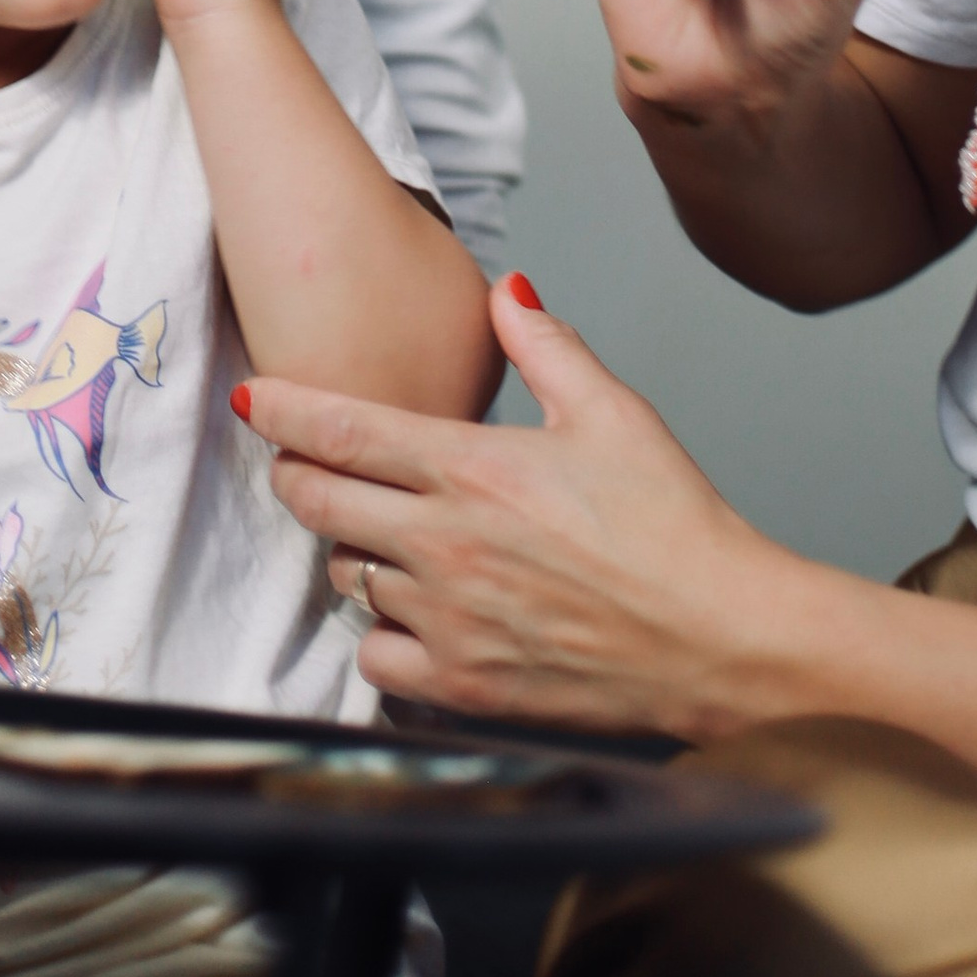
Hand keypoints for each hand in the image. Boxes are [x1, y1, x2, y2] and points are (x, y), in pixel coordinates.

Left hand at [244, 274, 811, 740]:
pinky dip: (381, 636)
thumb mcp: (613, 411)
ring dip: (354, 552)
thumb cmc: (677, 527)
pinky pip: (375, 660)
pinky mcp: (464, 686)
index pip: (341, 429)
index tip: (253, 400)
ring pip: (347, 577)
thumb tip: (506, 290)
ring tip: (389, 537)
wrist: (723, 640)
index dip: (283, 409)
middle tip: (303, 464)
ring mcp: (449, 621)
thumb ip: (544, 344)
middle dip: (297, 475)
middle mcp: (446, 544)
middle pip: (318, 501)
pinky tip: (413, 614)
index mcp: (473, 468)